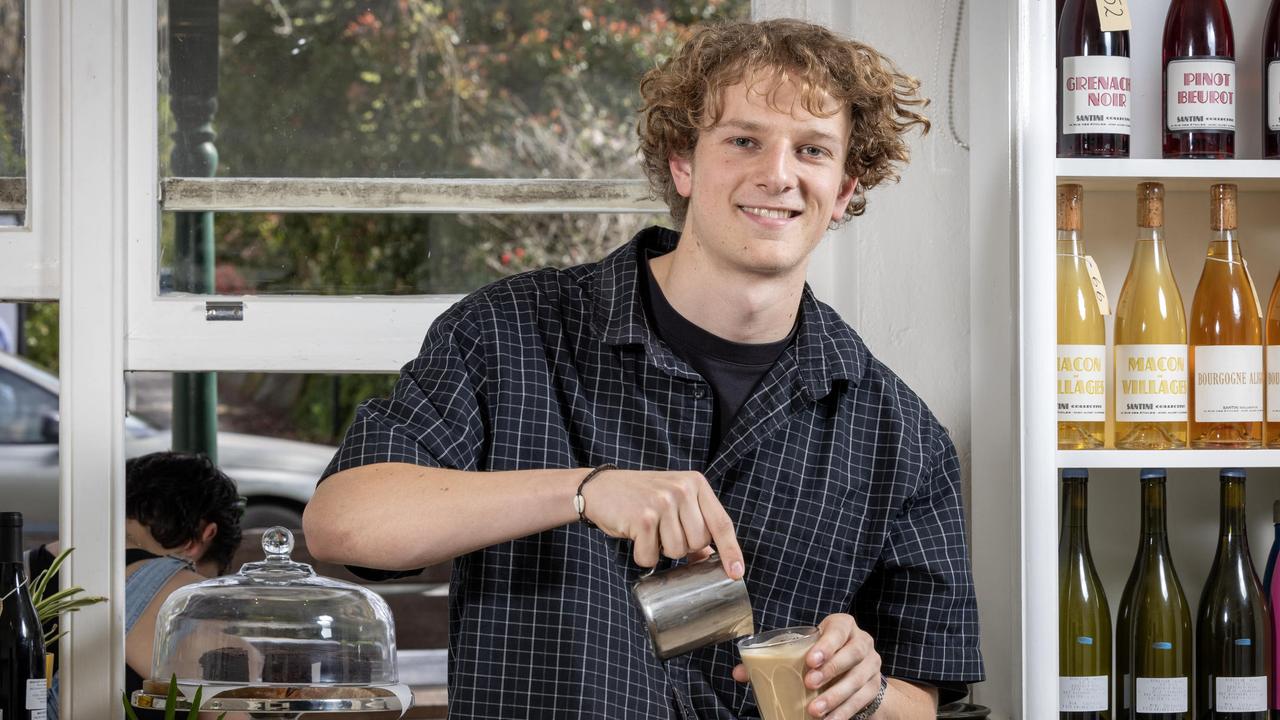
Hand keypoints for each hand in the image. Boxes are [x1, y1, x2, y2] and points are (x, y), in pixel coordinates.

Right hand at [580, 468, 743, 578]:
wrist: (600, 488)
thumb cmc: (640, 497)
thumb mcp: (674, 500)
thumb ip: (695, 523)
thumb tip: (711, 558)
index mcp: (695, 484)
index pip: (722, 523)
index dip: (731, 551)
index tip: (737, 572)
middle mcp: (682, 490)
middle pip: (698, 543)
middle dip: (682, 546)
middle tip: (663, 531)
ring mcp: (663, 502)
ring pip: (677, 552)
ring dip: (661, 550)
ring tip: (648, 531)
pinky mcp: (643, 518)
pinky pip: (651, 556)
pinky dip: (643, 554)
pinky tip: (635, 536)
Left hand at [733, 614, 880, 718]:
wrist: (853, 669)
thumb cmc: (819, 655)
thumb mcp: (802, 650)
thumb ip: (771, 659)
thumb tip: (738, 673)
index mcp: (843, 626)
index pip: (838, 630)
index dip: (827, 645)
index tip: (810, 661)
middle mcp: (862, 642)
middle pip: (852, 655)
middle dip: (831, 671)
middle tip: (809, 684)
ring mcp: (872, 665)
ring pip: (858, 681)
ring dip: (836, 698)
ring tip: (814, 711)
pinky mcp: (874, 687)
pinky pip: (861, 701)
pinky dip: (844, 713)